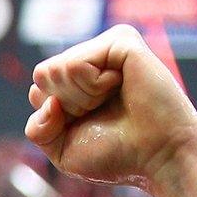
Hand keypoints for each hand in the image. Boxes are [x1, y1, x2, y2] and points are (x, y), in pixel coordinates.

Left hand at [24, 24, 196, 196]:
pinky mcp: (121, 40)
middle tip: (104, 112)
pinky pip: (74, 63)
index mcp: (79, 84)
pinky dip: (90, 86)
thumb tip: (37, 92)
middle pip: (43, 76)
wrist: (159, 156)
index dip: (55, 118)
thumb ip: (37, 128)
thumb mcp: (62, 150)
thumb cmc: (118, 154)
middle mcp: (93, 61)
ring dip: (80, 97)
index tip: (90, 125)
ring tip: (115, 100)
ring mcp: (107, 48)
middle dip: (66, 105)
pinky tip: (120, 86)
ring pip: (56, 69)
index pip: (37, 91)